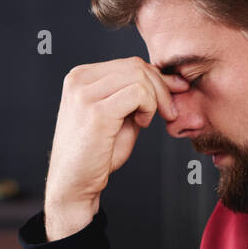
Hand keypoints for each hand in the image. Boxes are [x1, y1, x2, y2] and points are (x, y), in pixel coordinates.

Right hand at [43, 57, 187, 239]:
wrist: (74, 185)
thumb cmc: (94, 155)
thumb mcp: (118, 117)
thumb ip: (135, 96)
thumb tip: (169, 80)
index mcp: (80, 77)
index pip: (128, 64)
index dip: (156, 78)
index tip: (173, 94)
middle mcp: (78, 80)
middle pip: (135, 66)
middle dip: (161, 88)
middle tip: (169, 111)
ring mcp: (85, 94)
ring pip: (139, 77)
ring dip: (155, 99)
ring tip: (148, 121)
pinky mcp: (96, 111)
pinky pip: (138, 93)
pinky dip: (149, 107)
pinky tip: (142, 124)